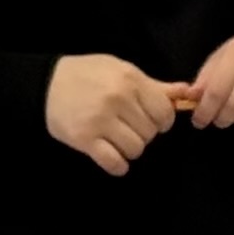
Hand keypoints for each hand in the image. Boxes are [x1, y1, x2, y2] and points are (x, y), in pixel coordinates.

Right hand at [46, 54, 178, 174]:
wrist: (46, 83)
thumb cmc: (88, 75)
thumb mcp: (121, 70)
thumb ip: (154, 85)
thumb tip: (187, 93)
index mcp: (130, 80)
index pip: (164, 112)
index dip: (161, 120)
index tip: (150, 119)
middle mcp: (118, 100)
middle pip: (150, 132)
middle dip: (143, 133)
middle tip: (128, 126)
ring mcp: (100, 120)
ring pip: (136, 149)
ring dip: (130, 149)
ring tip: (117, 138)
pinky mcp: (85, 139)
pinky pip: (114, 163)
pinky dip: (118, 165)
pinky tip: (112, 157)